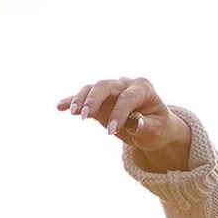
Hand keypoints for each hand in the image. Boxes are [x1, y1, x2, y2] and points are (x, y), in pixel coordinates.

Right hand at [58, 75, 196, 173]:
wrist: (154, 127)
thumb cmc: (157, 128)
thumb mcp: (157, 131)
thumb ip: (146, 127)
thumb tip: (135, 122)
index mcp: (143, 88)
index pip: (127, 98)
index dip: (119, 114)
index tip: (111, 132)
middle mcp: (125, 84)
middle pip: (105, 86)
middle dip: (94, 100)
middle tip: (84, 117)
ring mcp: (111, 90)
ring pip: (92, 89)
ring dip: (80, 100)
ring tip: (74, 113)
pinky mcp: (100, 100)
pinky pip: (84, 98)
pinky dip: (71, 101)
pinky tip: (60, 107)